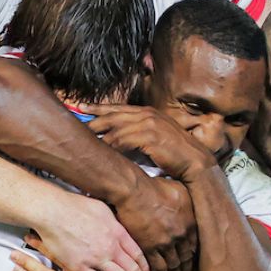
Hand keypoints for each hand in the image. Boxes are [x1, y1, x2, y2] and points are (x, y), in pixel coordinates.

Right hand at [31, 192, 149, 270]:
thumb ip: (114, 222)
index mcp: (117, 232)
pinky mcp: (81, 268)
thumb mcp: (102, 209)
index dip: (145, 265)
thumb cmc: (74, 206)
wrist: (53, 212)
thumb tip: (120, 227)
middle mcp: (110, 247)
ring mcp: (96, 259)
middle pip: (132, 268)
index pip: (138, 253)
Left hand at [82, 104, 214, 182]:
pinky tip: (100, 151)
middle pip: (112, 115)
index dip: (98, 107)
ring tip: (83, 141)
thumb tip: (121, 138)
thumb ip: (140, 133)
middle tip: (75, 123)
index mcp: (148, 112)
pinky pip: (123, 140)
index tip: (81, 107)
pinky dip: (110, 146)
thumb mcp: (158, 137)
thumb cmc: (176, 154)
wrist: (196, 163)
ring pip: (115, 128)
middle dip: (92, 119)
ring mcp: (149, 124)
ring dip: (98, 135)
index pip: (118, 108)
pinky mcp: (150, 137)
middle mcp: (147, 115)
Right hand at [113, 176, 196, 270]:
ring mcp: (167, 243)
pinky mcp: (150, 248)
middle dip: (186, 270)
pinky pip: (159, 266)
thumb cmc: (154, 186)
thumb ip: (188, 202)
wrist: (134, 191)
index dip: (195, 256)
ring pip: (174, 265)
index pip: (196, 245)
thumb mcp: (180, 189)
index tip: (193, 263)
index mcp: (190, 222)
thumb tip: (192, 206)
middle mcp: (182, 235)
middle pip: (186, 257)